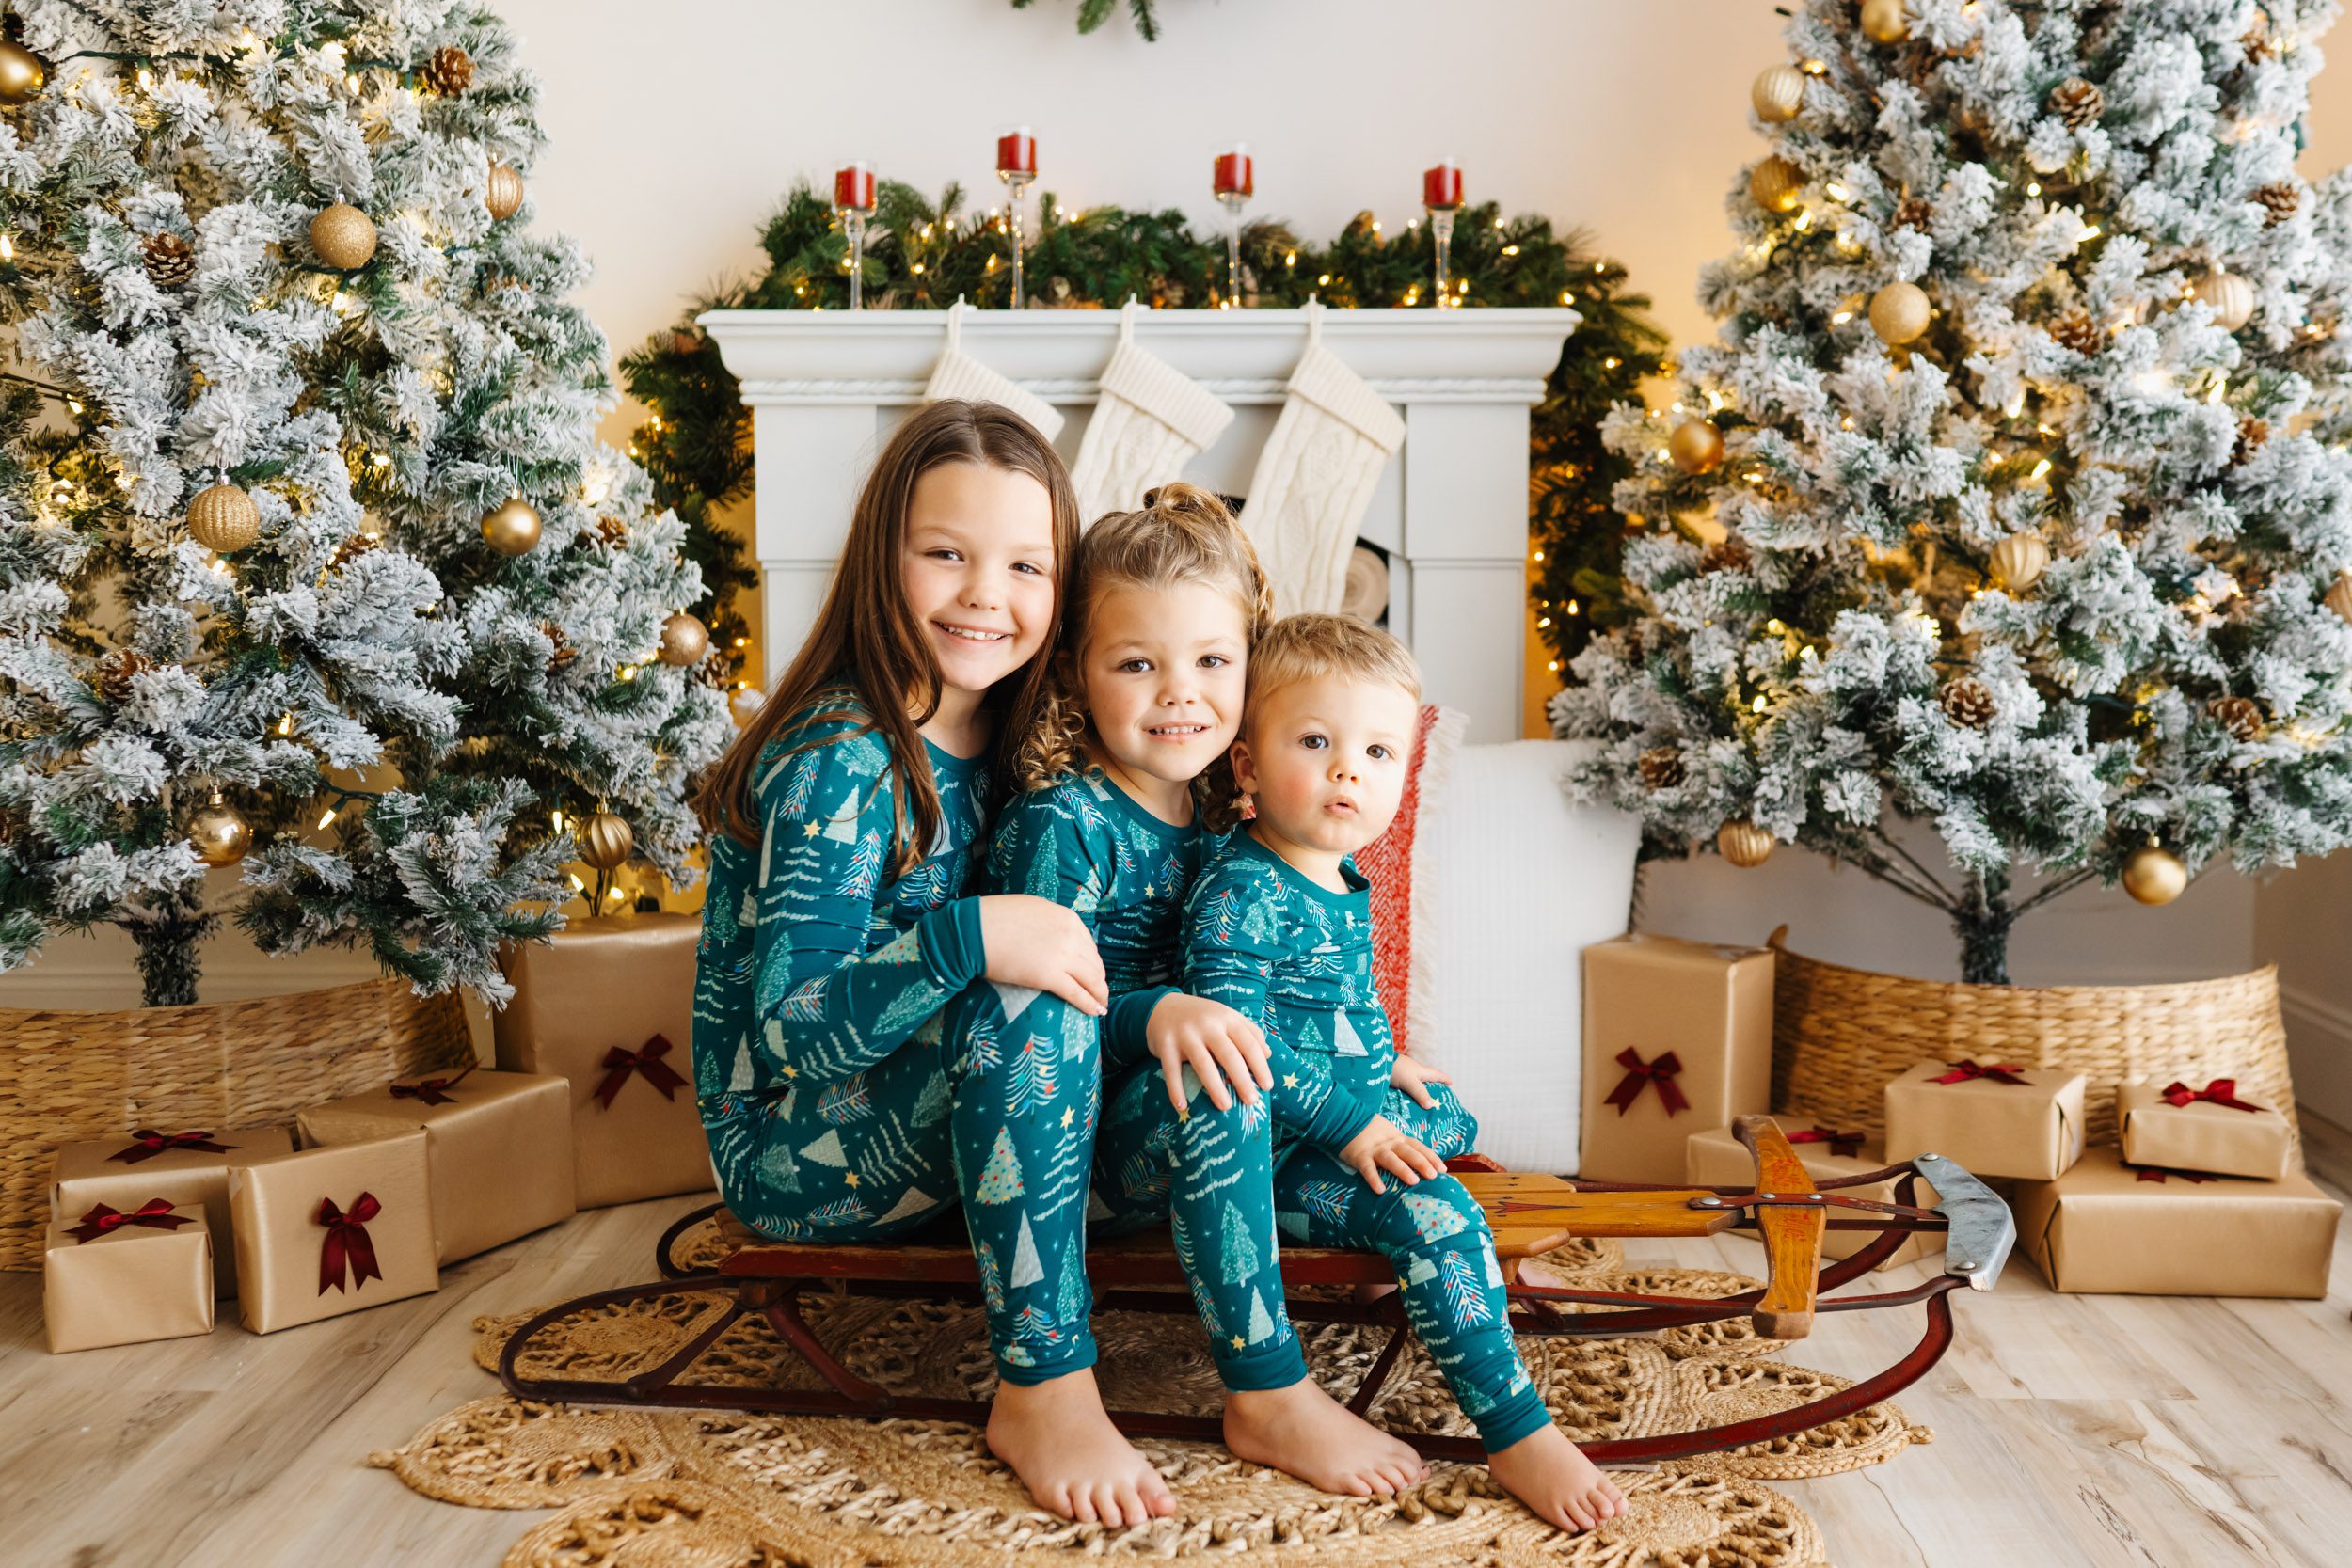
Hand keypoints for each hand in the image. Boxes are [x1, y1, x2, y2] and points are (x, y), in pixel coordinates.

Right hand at [976, 895, 1107, 1015]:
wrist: (976, 930)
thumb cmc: (995, 918)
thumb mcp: (1032, 910)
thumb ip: (1049, 923)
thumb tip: (1053, 934)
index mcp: (1068, 919)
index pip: (1089, 945)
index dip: (1093, 962)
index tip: (1092, 972)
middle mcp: (1071, 936)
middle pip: (1094, 963)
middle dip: (1099, 980)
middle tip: (1099, 993)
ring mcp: (1062, 956)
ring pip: (1092, 980)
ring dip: (1099, 994)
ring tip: (1100, 1005)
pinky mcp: (1050, 976)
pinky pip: (1078, 994)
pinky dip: (1090, 1004)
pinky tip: (1095, 1012)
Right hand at [1147, 993, 1272, 1113]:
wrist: (1163, 1007)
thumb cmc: (1202, 1017)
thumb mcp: (1227, 1017)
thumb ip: (1250, 1032)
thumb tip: (1268, 1055)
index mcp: (1226, 1018)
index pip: (1248, 1043)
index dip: (1260, 1065)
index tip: (1267, 1086)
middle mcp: (1207, 1025)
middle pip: (1229, 1055)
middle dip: (1242, 1080)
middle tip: (1252, 1101)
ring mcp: (1185, 1034)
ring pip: (1203, 1064)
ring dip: (1215, 1088)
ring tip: (1226, 1107)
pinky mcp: (1165, 1045)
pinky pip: (1171, 1071)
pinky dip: (1176, 1090)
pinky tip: (1182, 1107)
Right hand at [1337, 1115, 1444, 1194]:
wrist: (1344, 1119)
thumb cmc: (1369, 1130)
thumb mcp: (1389, 1133)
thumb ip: (1401, 1145)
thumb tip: (1417, 1160)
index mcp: (1398, 1138)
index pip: (1418, 1147)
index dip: (1431, 1157)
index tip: (1443, 1169)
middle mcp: (1389, 1143)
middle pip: (1408, 1152)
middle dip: (1422, 1163)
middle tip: (1434, 1176)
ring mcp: (1375, 1149)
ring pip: (1391, 1160)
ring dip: (1403, 1170)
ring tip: (1413, 1181)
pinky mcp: (1360, 1156)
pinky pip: (1368, 1168)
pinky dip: (1374, 1179)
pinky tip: (1380, 1190)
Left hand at [1388, 1054, 1452, 1109]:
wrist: (1375, 1062)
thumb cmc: (1395, 1068)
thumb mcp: (1410, 1082)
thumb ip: (1420, 1093)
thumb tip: (1431, 1105)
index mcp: (1421, 1071)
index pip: (1436, 1074)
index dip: (1444, 1079)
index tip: (1451, 1083)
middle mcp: (1413, 1072)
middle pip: (1425, 1080)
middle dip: (1431, 1087)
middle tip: (1436, 1097)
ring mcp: (1403, 1074)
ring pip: (1414, 1084)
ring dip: (1418, 1092)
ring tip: (1420, 1105)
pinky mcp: (1393, 1078)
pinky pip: (1403, 1088)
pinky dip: (1406, 1094)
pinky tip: (1405, 1102)